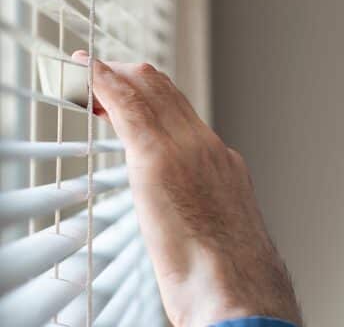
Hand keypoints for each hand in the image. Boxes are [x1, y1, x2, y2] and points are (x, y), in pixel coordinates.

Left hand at [72, 51, 302, 326]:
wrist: (241, 287)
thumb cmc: (231, 275)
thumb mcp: (222, 233)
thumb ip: (206, 214)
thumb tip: (192, 224)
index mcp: (225, 164)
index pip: (183, 115)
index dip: (152, 97)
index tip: (128, 98)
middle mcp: (209, 147)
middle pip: (168, 92)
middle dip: (131, 77)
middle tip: (101, 79)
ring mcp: (186, 148)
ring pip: (150, 89)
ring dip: (116, 76)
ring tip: (89, 73)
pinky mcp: (156, 159)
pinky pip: (128, 105)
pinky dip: (105, 82)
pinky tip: (87, 70)